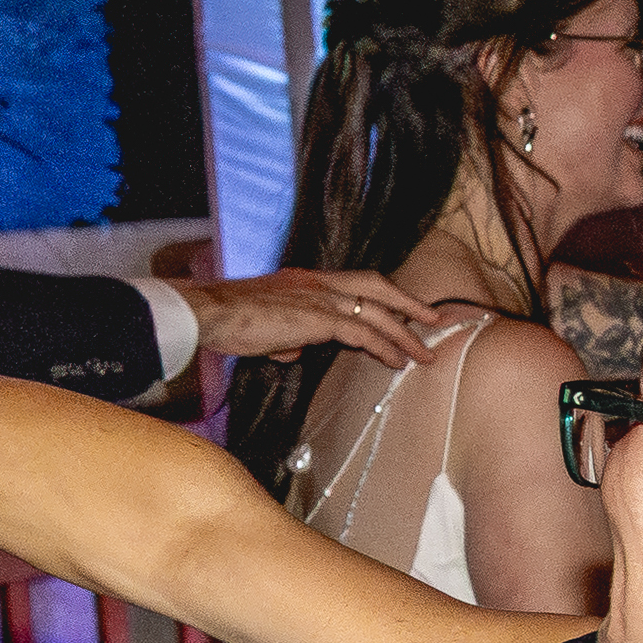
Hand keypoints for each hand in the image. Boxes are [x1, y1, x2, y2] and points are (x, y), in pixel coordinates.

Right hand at [182, 263, 452, 369]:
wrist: (209, 313)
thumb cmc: (228, 321)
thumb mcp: (266, 327)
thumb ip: (287, 336)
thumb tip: (296, 350)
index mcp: (307, 280)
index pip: (357, 282)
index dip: (385, 293)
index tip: (406, 307)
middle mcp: (318, 283)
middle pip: (377, 287)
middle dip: (409, 303)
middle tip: (434, 320)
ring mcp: (319, 297)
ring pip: (376, 312)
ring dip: (404, 334)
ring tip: (424, 354)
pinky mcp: (317, 318)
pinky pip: (361, 332)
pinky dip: (383, 346)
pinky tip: (396, 361)